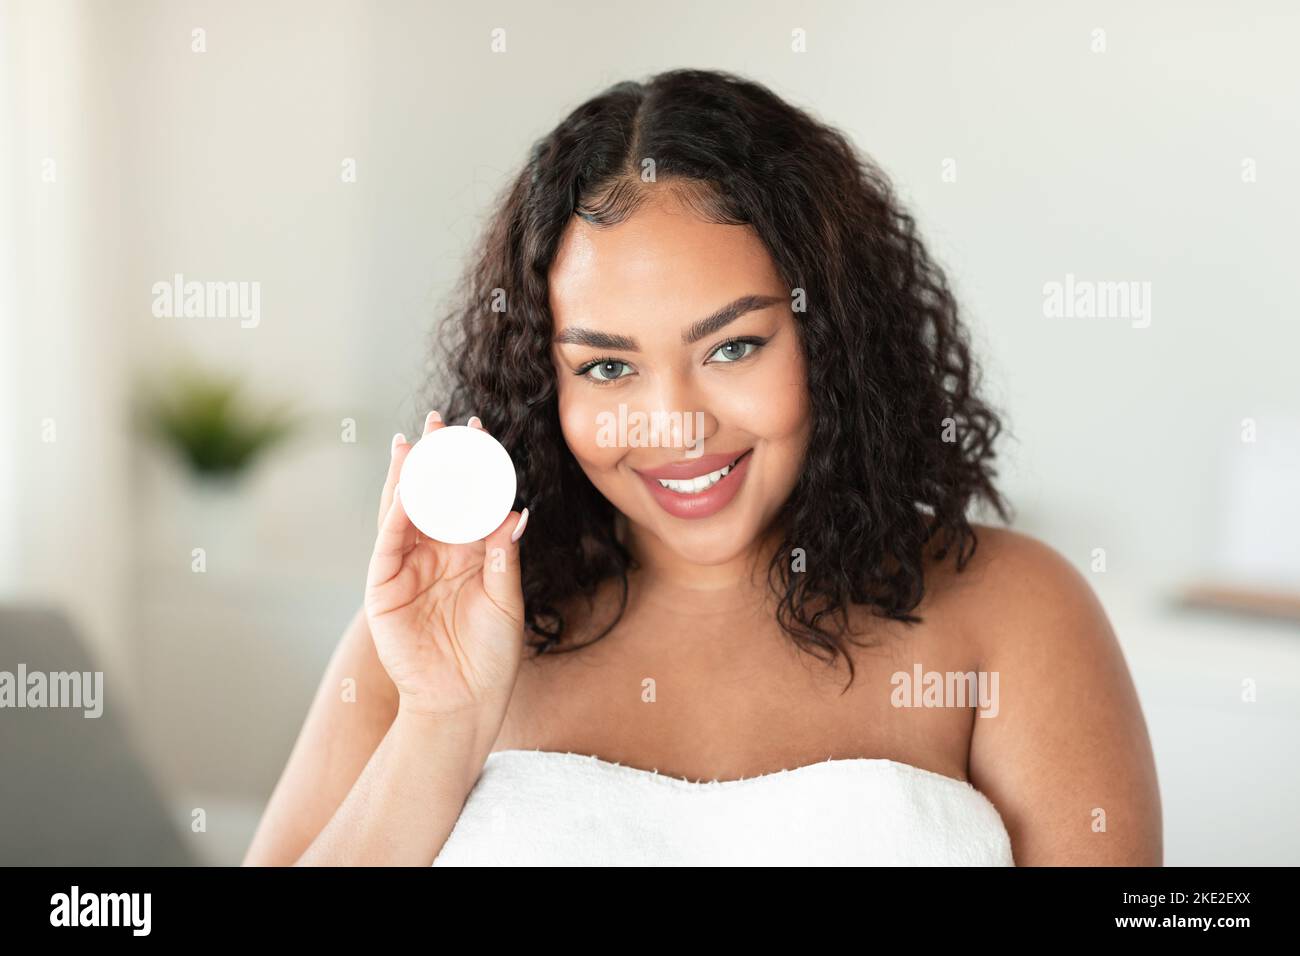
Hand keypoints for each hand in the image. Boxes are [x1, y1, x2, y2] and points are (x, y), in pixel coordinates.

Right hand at [364, 411, 528, 720]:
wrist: (462, 702)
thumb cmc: (490, 656)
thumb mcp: (505, 599)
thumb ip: (503, 555)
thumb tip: (514, 509)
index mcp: (467, 554)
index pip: (468, 499)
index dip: (473, 466)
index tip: (482, 428)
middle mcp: (435, 553)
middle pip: (435, 495)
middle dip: (438, 458)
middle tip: (443, 418)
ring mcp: (406, 567)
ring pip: (407, 509)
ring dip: (412, 474)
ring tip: (418, 439)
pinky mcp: (383, 586)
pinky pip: (389, 539)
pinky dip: (396, 509)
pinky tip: (406, 483)